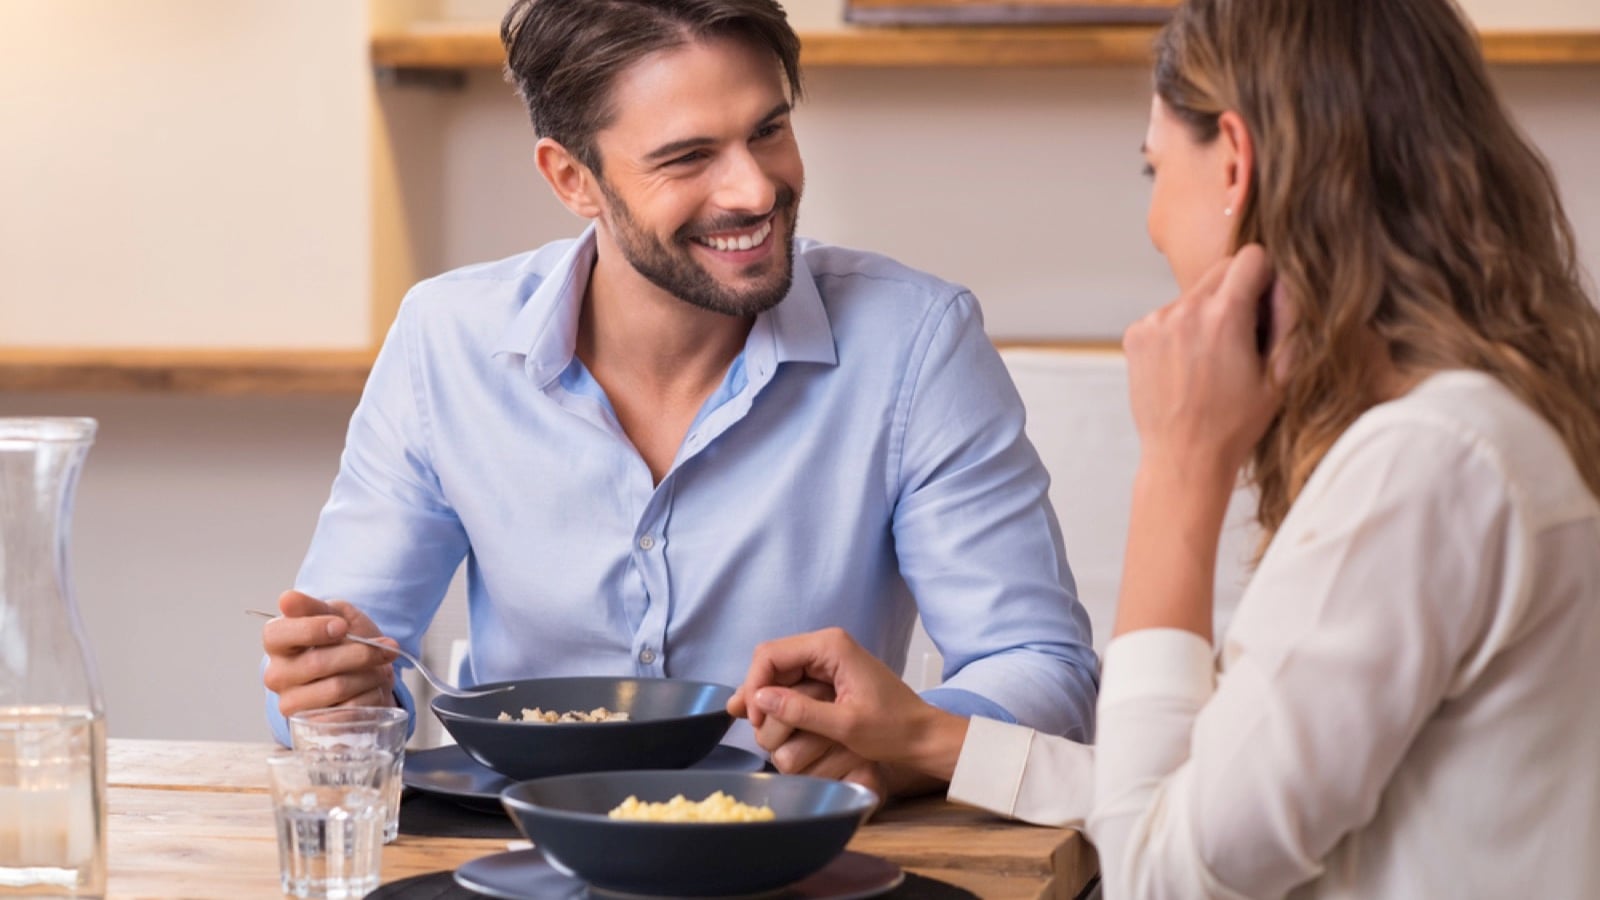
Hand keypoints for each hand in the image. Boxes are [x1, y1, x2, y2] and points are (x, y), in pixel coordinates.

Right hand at [261, 590, 398, 717]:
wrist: (368, 672)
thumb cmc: (347, 640)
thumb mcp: (336, 614)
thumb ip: (314, 607)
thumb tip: (287, 599)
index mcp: (277, 642)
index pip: (278, 634)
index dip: (313, 629)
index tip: (342, 626)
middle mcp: (276, 675)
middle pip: (317, 663)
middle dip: (360, 652)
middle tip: (385, 648)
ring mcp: (292, 703)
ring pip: (337, 687)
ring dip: (370, 675)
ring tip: (379, 668)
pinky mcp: (313, 726)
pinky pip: (349, 711)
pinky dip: (371, 695)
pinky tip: (372, 688)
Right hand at [728, 628, 967, 782]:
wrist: (923, 735)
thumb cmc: (894, 729)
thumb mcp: (846, 725)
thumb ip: (801, 711)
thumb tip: (760, 699)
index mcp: (831, 646)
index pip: (770, 654)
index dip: (755, 685)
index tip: (754, 717)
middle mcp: (826, 645)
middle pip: (770, 661)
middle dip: (757, 691)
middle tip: (752, 724)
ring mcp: (826, 659)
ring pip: (778, 672)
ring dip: (766, 698)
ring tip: (759, 725)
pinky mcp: (828, 675)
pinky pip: (793, 682)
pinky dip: (780, 700)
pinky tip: (770, 719)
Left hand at [1122, 244, 1293, 479]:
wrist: (1183, 457)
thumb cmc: (1236, 423)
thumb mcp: (1281, 374)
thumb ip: (1289, 317)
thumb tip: (1285, 279)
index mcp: (1225, 315)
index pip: (1251, 256)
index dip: (1265, 277)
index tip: (1266, 305)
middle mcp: (1184, 310)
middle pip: (1220, 270)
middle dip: (1237, 293)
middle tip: (1242, 337)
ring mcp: (1154, 322)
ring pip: (1192, 295)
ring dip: (1206, 314)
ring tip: (1211, 360)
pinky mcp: (1135, 335)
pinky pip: (1167, 315)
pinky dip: (1179, 331)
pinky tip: (1186, 366)